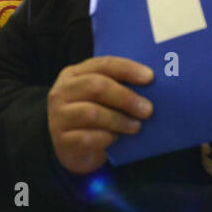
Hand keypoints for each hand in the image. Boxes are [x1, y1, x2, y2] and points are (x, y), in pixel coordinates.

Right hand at [47, 56, 154, 174]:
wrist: (67, 146)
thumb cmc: (90, 115)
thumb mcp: (97, 96)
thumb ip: (115, 86)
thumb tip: (151, 85)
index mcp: (73, 74)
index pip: (102, 64)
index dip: (127, 69)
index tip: (150, 78)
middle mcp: (62, 92)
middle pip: (96, 86)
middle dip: (126, 97)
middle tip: (147, 109)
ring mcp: (59, 116)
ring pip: (92, 113)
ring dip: (119, 120)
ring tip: (135, 127)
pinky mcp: (62, 140)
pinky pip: (88, 138)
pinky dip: (107, 138)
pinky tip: (115, 139)